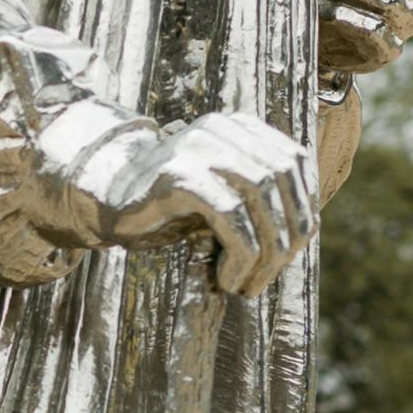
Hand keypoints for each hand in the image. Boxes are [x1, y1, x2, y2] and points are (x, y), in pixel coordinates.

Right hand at [92, 110, 320, 296]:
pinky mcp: (178, 175)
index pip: (295, 162)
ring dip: (265, 252)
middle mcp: (221, 129)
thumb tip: (305, 230)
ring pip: (261, 197)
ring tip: (248, 285)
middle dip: (286, 237)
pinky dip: (240, 254)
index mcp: (239, 127)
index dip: (304, 209)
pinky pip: (230, 215)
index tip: (290, 251)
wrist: (106, 201)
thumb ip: (262, 200)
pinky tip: (227, 279)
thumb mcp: (224, 197)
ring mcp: (198, 148)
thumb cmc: (171, 207)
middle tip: (268, 276)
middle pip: (281, 180)